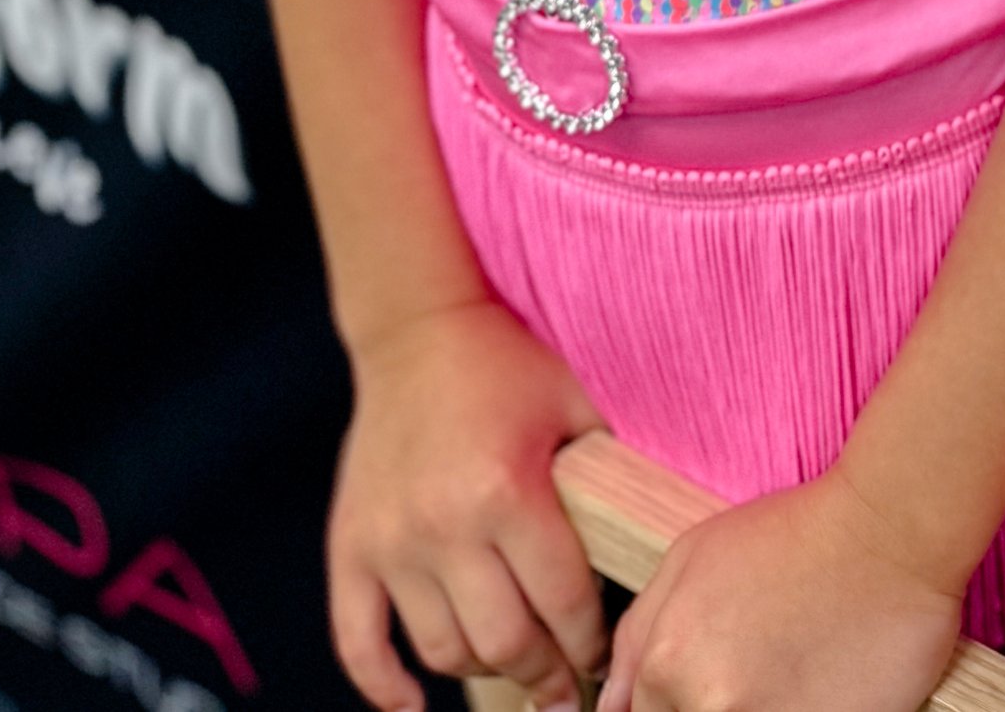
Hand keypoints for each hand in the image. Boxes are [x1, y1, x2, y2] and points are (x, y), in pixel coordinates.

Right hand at [327, 294, 607, 711]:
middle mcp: (445, 526)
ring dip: (485, 672)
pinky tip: (413, 710)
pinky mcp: (350, 548)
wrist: (417, 330)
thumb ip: (609, 472)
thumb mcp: (574, 403)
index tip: (603, 655)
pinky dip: (384, 688)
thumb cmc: (506, 365)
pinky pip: (358, 642)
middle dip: (546, 674)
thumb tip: (654, 542)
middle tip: (567, 684)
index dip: (590, 642)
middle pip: (504, 643)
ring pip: (442, 651)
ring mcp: (391, 544)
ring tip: (514, 668)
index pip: (562, 601)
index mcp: (508, 490)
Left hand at [600, 465, 964, 711]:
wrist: (891, 528)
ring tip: (788, 674)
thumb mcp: (694, 554)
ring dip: (761, 706)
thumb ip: (639, 634)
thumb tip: (611, 704)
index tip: (709, 685)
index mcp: (667, 664)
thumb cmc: (798, 532)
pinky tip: (816, 687)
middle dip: (715, 704)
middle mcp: (709, 704)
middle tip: (756, 670)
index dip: (674, 705)